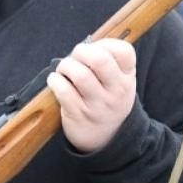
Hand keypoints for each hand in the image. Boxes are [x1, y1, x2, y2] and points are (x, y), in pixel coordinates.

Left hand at [48, 39, 136, 153]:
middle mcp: (116, 91)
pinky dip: (55, 81)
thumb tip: (85, 44)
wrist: (106, 138)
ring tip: (64, 69)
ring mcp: (98, 105)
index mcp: (127, 78)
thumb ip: (109, 62)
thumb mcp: (119, 83)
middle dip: (81, 51)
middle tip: (75, 56)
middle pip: (99, 60)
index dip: (105, 43)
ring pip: (80, 74)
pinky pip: (64, 91)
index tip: (95, 49)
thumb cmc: (108, 100)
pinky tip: (55, 81)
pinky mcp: (79, 115)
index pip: (124, 51)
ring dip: (65, 66)